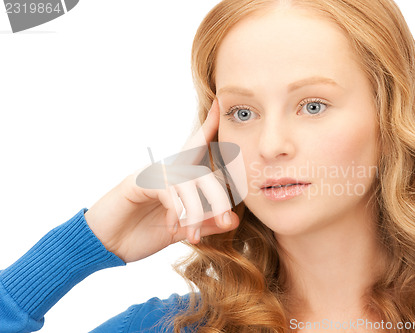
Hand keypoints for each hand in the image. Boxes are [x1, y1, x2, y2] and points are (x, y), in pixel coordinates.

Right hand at [84, 98, 238, 262]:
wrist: (105, 244)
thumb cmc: (140, 233)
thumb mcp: (179, 230)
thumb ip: (205, 224)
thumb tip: (233, 220)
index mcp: (176, 181)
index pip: (195, 150)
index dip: (207, 128)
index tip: (218, 105)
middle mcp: (165, 172)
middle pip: (202, 173)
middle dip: (219, 197)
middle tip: (227, 221)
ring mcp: (151, 175)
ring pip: (188, 182)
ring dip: (197, 210)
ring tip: (194, 234)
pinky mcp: (138, 182)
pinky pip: (167, 189)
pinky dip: (176, 209)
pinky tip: (172, 225)